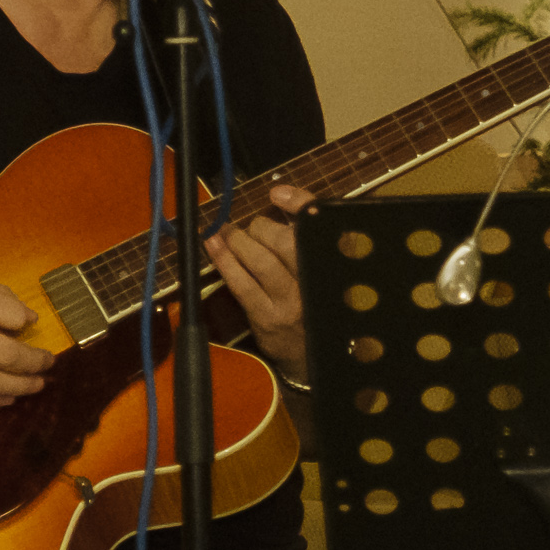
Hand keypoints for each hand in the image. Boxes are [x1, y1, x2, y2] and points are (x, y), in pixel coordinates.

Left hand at [205, 183, 317, 371]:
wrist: (313, 356)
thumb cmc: (314, 303)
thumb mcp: (320, 269)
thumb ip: (305, 234)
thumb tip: (280, 196)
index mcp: (335, 264)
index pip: (320, 225)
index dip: (299, 202)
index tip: (277, 193)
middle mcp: (318, 282)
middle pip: (286, 241)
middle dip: (261, 227)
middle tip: (253, 229)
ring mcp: (292, 302)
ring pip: (261, 261)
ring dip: (238, 241)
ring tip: (226, 233)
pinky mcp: (268, 317)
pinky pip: (242, 284)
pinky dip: (224, 261)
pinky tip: (213, 246)